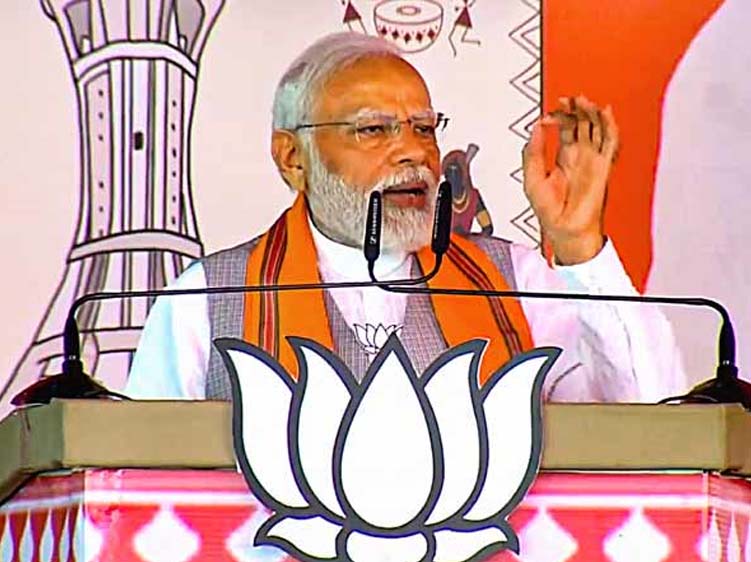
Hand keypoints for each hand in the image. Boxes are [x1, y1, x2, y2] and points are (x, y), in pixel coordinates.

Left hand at [522, 96, 618, 264]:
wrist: (566, 230)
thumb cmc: (550, 211)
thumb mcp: (532, 178)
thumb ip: (532, 153)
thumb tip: (534, 128)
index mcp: (564, 157)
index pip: (565, 127)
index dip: (557, 116)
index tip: (547, 115)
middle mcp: (581, 156)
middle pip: (583, 122)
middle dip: (576, 108)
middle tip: (568, 98)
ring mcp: (593, 160)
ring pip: (598, 127)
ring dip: (592, 112)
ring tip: (582, 100)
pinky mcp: (604, 167)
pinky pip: (611, 143)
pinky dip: (611, 127)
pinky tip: (606, 113)